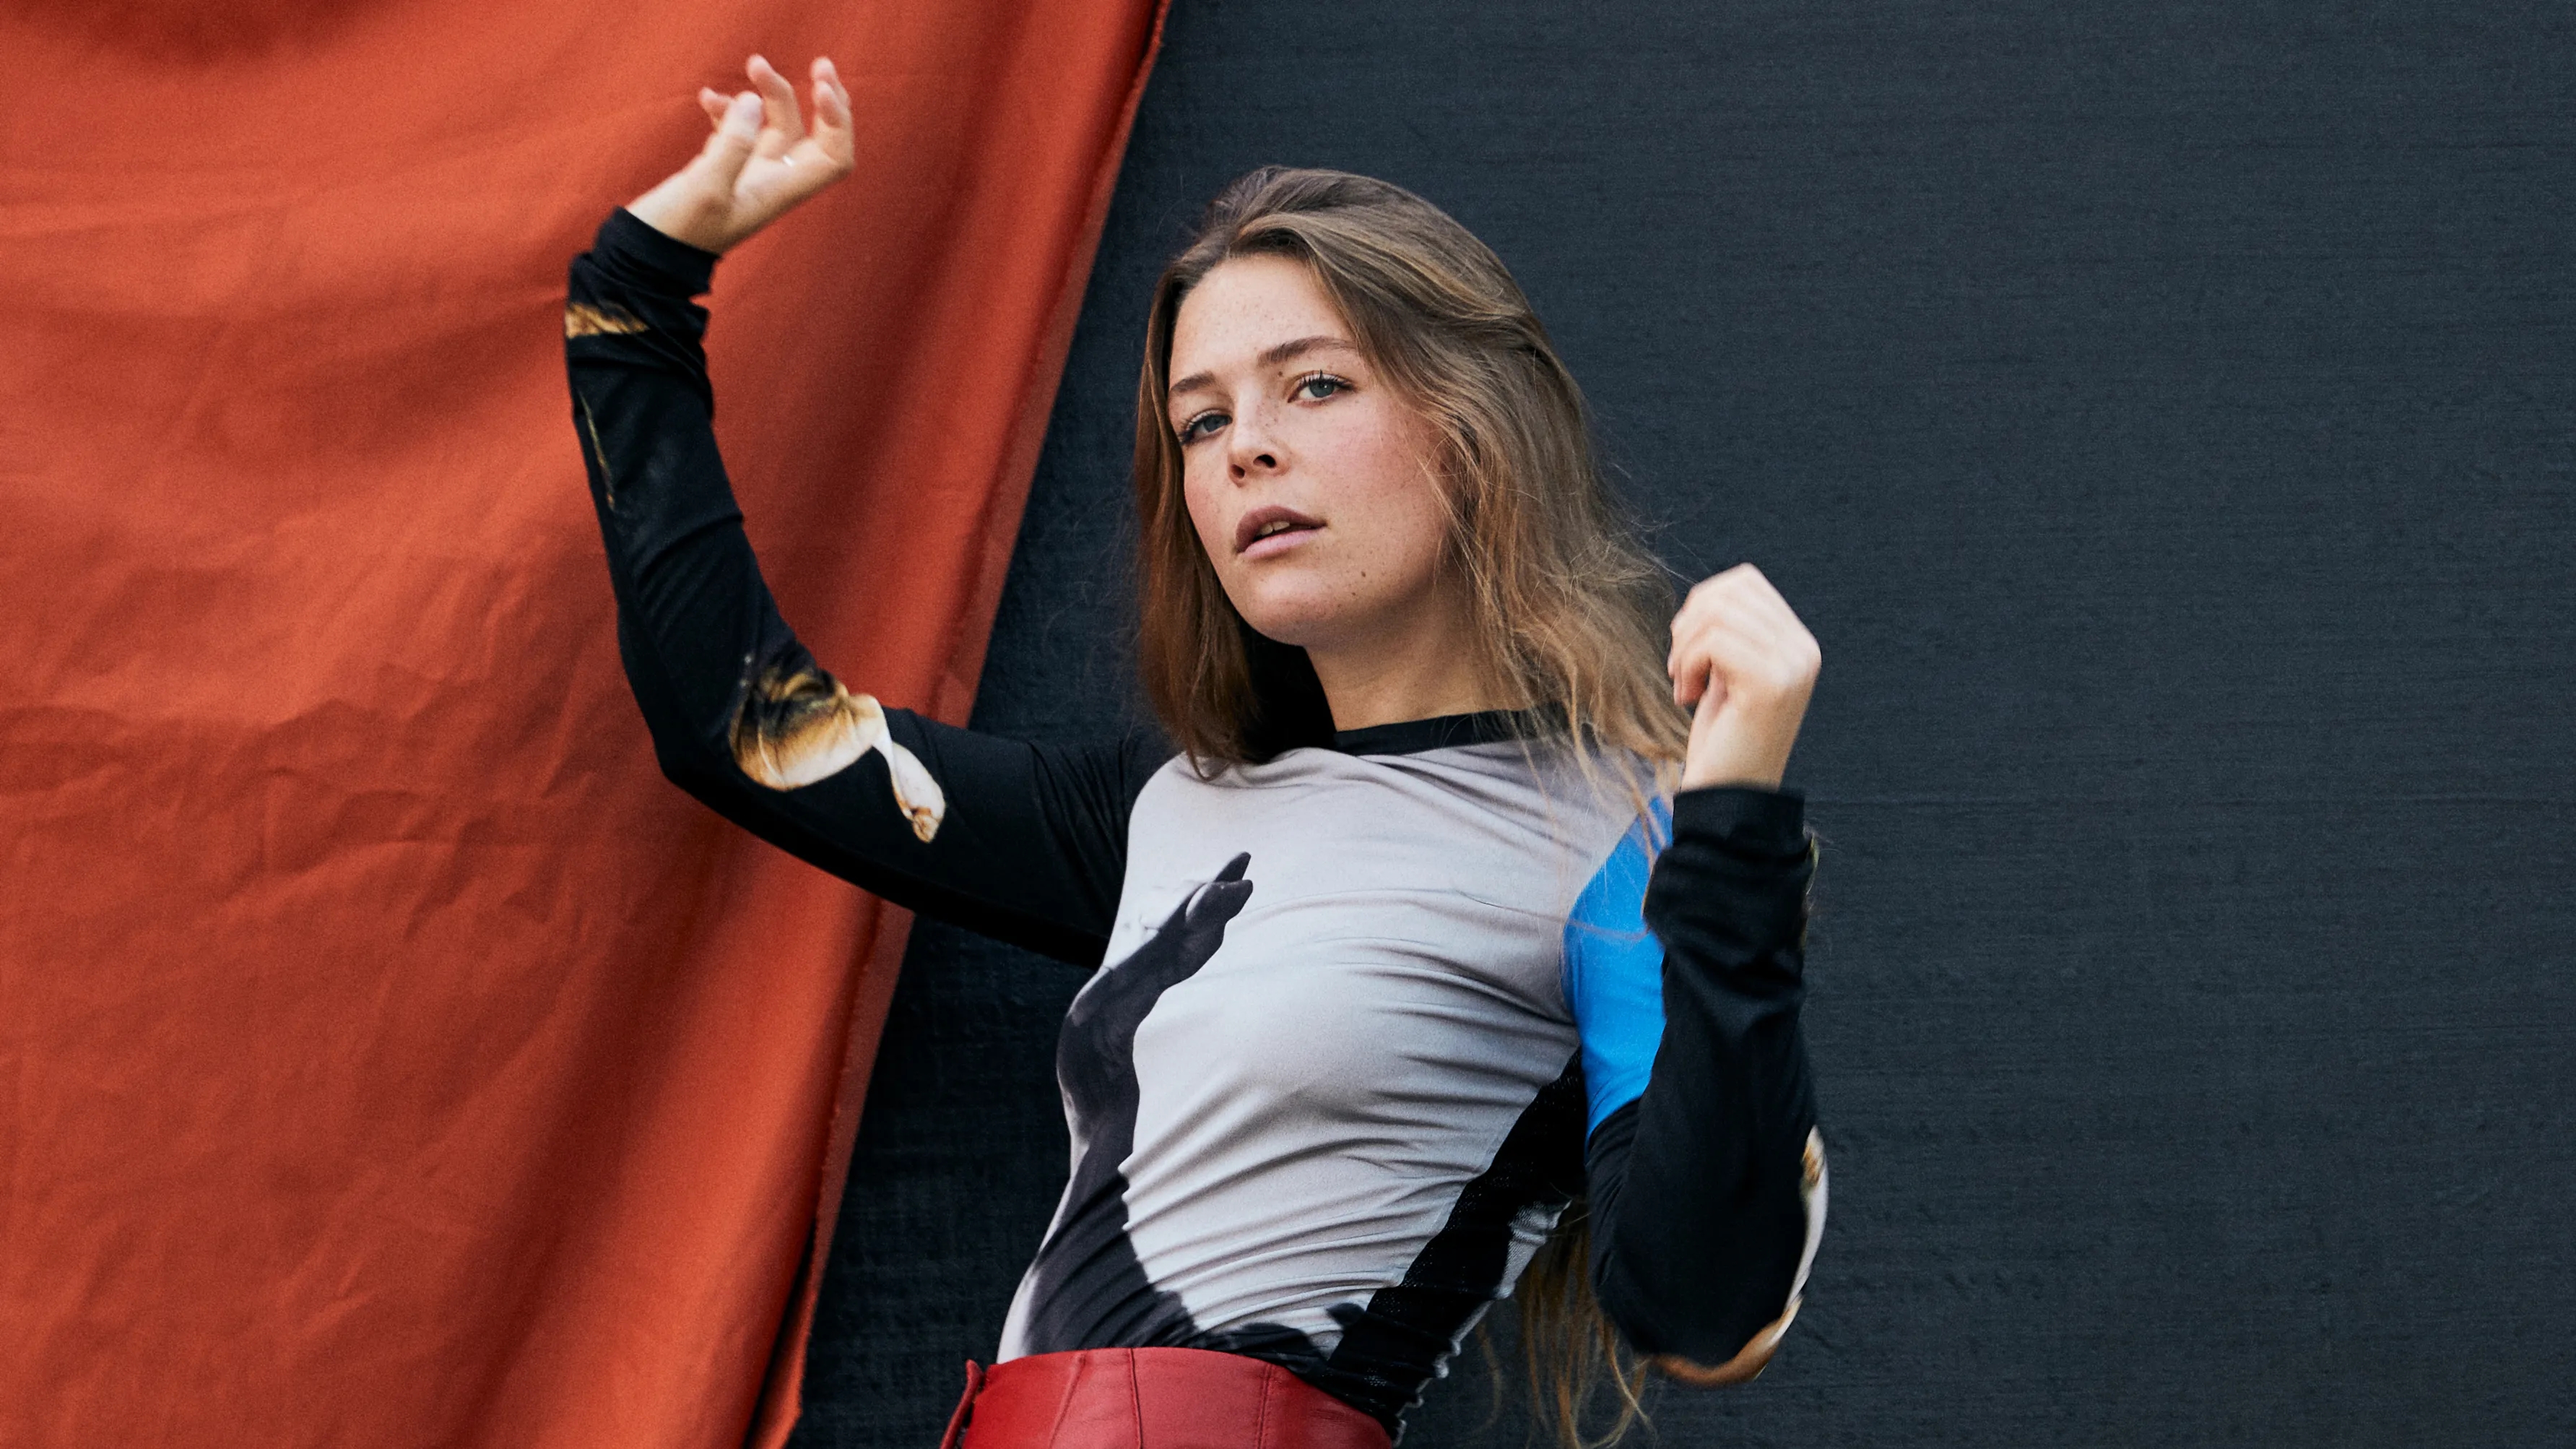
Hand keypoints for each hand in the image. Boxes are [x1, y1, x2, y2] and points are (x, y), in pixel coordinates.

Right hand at [626, 55, 854, 253]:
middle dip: (813, 95)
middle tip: (816, 63)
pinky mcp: (720, 168)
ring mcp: (747, 174)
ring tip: (751, 63)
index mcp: (780, 191)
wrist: (643, 259)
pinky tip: (707, 97)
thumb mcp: (705, 187)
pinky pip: (738, 131)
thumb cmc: (676, 231)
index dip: (839, 121)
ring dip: (766, 93)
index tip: (820, 87)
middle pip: (810, 133)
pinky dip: (729, 109)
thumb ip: (732, 144)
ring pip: (774, 124)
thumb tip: (754, 102)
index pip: (835, 157)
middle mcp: (772, 182)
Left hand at [1668, 563, 1819, 790]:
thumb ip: (1730, 632)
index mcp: (1798, 644)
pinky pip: (1713, 642)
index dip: (1702, 605)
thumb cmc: (1722, 736)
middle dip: (1688, 624)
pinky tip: (1687, 697)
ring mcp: (1792, 667)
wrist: (1727, 797)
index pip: (1744, 583)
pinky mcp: (1771, 685)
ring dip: (1684, 647)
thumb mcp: (1728, 674)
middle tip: (1679, 668)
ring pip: (1717, 614)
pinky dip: (1687, 664)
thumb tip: (1708, 595)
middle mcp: (1804, 651)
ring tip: (1683, 684)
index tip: (1689, 650)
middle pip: (1729, 593)